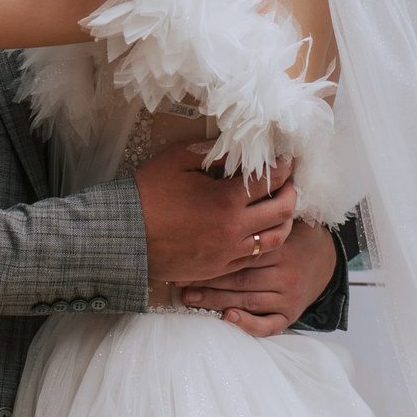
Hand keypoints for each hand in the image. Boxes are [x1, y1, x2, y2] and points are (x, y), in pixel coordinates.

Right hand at [134, 141, 297, 285]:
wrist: (125, 236)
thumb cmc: (148, 193)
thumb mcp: (178, 159)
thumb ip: (214, 152)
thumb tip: (240, 147)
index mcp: (226, 200)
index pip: (271, 180)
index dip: (284, 167)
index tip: (287, 159)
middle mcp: (234, 229)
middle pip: (282, 211)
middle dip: (291, 192)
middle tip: (288, 182)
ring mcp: (228, 253)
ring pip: (275, 240)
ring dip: (284, 221)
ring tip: (280, 208)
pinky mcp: (219, 268)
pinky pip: (255, 258)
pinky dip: (264, 242)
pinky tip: (260, 231)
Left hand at [179, 218, 337, 338]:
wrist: (326, 258)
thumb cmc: (294, 232)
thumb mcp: (287, 215)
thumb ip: (264, 208)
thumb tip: (234, 181)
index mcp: (283, 246)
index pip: (244, 252)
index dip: (213, 254)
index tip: (187, 253)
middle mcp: (287, 273)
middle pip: (241, 278)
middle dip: (207, 280)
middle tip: (178, 279)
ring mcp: (289, 296)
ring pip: (248, 301)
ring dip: (216, 301)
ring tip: (189, 297)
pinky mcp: (291, 314)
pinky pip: (269, 325)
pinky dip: (249, 325)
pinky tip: (228, 319)